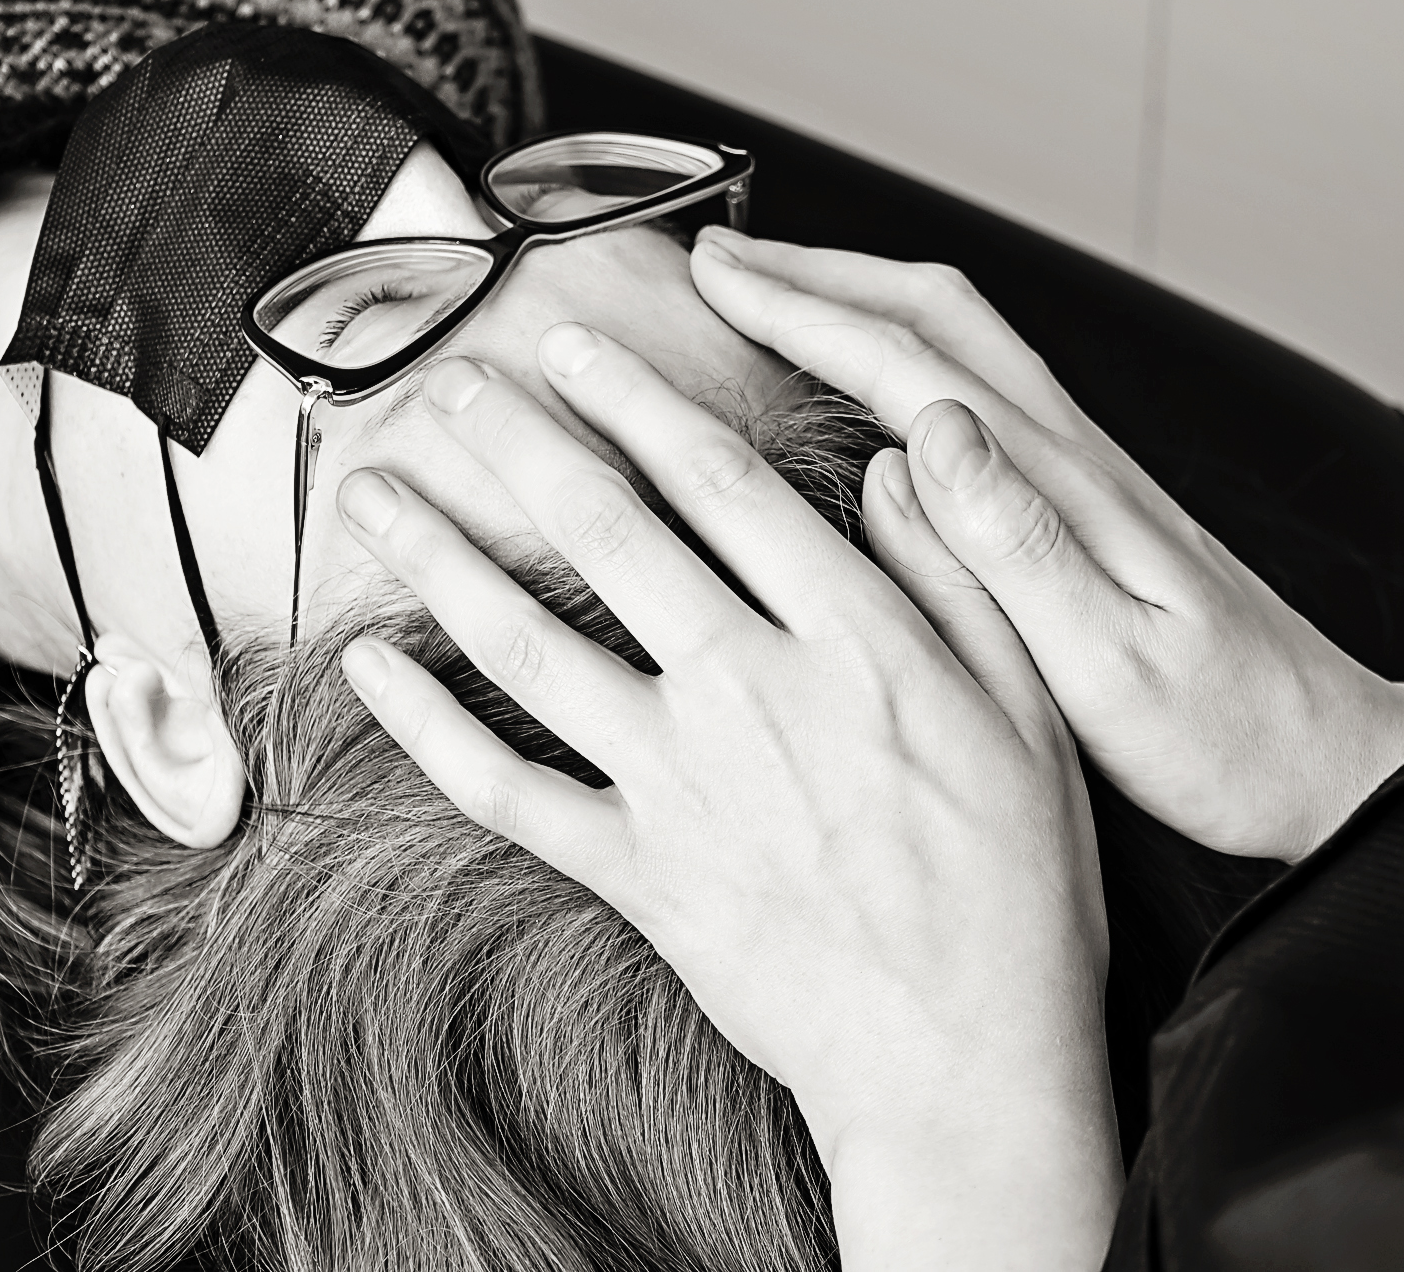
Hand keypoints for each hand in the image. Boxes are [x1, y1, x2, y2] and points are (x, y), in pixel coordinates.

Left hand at [335, 328, 1118, 1267]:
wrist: (961, 1056)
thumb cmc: (1013, 885)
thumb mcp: (1030, 709)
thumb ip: (956, 575)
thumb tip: (901, 463)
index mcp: (852, 638)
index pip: (722, 482)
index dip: (636, 399)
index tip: (575, 347)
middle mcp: (750, 690)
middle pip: (607, 534)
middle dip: (517, 444)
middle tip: (450, 383)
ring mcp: (680, 783)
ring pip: (531, 643)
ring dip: (444, 556)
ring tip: (379, 492)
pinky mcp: (635, 872)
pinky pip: (507, 789)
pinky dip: (428, 727)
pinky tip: (374, 666)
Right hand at [691, 228, 1403, 862]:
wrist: (1330, 764)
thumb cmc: (1226, 738)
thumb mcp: (1116, 666)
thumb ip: (1019, 549)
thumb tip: (932, 434)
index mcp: (1064, 488)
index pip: (911, 362)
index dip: (802, 311)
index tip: (716, 278)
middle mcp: (1075, 458)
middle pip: (936, 318)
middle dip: (818, 276)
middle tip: (720, 263)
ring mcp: (1086, 476)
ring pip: (960, 345)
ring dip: (860, 303)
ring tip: (772, 300)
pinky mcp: (1091, 509)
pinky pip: (980, 393)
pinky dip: (903, 359)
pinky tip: (868, 395)